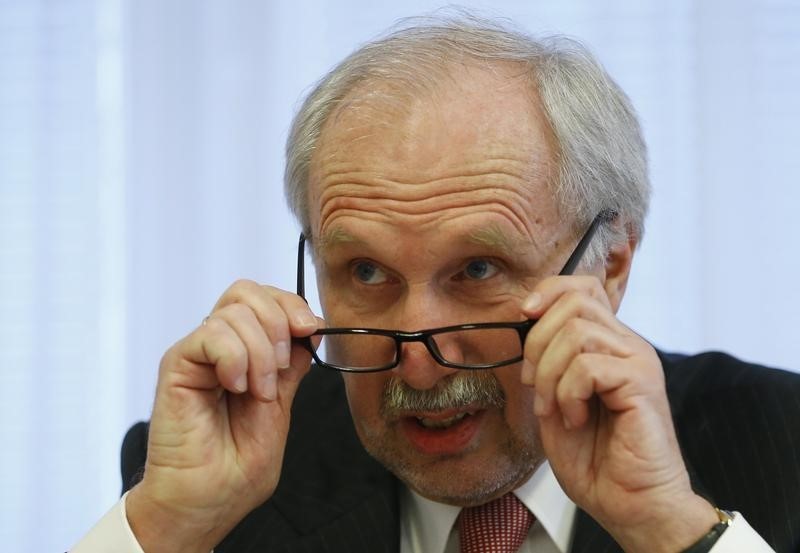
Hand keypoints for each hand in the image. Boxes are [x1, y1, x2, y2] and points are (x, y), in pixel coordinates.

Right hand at [126, 280, 320, 552]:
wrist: (207, 499)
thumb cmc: (236, 465)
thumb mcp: (281, 408)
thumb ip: (291, 367)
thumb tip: (308, 330)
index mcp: (245, 352)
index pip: (267, 299)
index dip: (292, 306)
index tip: (311, 330)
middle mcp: (220, 346)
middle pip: (247, 291)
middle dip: (279, 322)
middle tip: (279, 368)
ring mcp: (199, 353)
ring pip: (234, 310)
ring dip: (260, 352)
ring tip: (257, 391)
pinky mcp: (178, 364)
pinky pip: (211, 333)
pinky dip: (234, 357)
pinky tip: (235, 386)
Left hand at [520, 276, 716, 552]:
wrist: (630, 504)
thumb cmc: (596, 460)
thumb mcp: (555, 401)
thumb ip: (546, 362)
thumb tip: (524, 325)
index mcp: (609, 345)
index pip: (583, 287)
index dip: (549, 290)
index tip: (522, 315)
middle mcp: (627, 345)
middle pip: (575, 302)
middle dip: (537, 342)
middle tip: (534, 385)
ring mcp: (638, 362)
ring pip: (577, 331)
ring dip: (550, 374)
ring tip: (556, 409)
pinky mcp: (642, 383)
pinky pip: (588, 366)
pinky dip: (568, 394)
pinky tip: (576, 418)